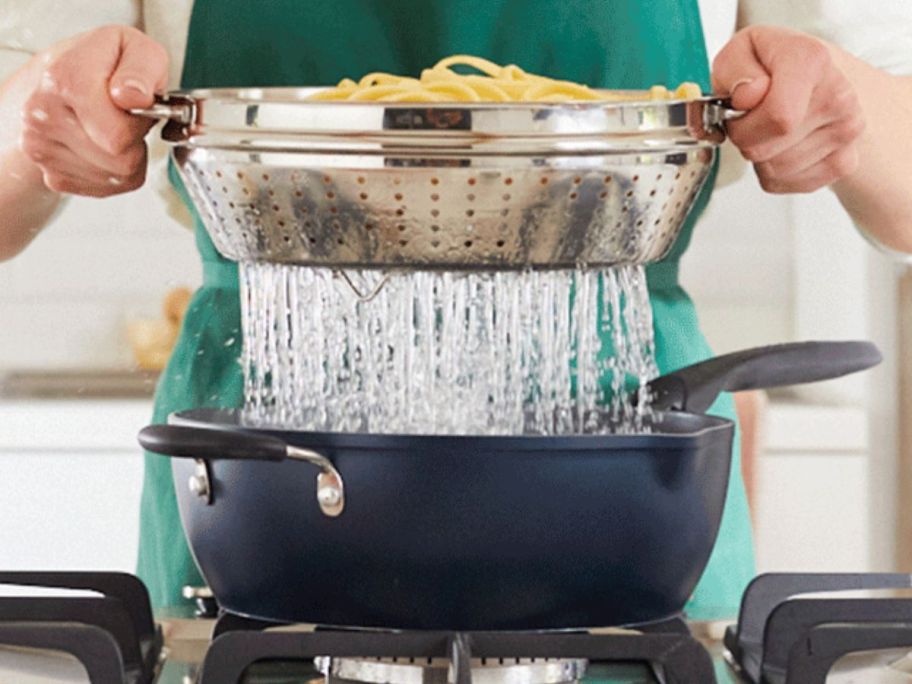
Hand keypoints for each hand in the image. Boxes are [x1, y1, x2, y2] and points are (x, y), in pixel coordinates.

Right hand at [19, 25, 167, 196]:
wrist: (67, 78)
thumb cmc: (108, 65)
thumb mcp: (138, 50)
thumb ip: (142, 69)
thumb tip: (134, 97)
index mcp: (63, 81)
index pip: (117, 136)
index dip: (139, 124)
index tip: (134, 105)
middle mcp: (43, 116)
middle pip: (119, 160)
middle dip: (135, 141)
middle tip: (126, 117)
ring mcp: (42, 149)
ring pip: (115, 176)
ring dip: (128, 157)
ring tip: (114, 128)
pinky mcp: (53, 174)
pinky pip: (107, 187)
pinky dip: (116, 171)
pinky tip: (105, 145)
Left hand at [712, 26, 864, 193]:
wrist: (815, 76)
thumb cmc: (771, 65)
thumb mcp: (740, 51)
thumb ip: (734, 68)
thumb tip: (748, 96)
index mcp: (812, 61)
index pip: (778, 117)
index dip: (742, 123)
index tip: (739, 109)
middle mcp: (838, 96)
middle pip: (765, 149)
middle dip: (744, 140)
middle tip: (750, 118)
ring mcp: (847, 132)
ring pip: (773, 170)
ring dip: (758, 156)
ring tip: (767, 128)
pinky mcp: (844, 162)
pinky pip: (784, 183)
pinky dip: (772, 171)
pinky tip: (780, 145)